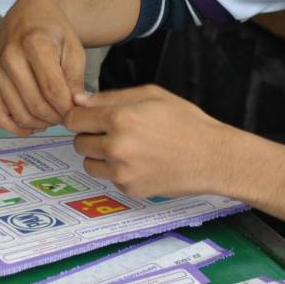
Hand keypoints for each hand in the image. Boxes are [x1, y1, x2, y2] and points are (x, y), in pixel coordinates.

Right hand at [0, 0, 84, 134]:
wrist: (27, 16)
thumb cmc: (53, 31)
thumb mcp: (73, 48)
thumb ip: (75, 78)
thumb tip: (76, 106)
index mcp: (34, 44)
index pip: (52, 89)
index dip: (67, 108)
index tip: (78, 111)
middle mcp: (10, 58)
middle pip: (35, 104)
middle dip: (56, 117)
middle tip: (67, 115)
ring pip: (19, 114)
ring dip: (40, 123)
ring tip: (53, 117)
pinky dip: (16, 127)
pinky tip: (33, 125)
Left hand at [64, 86, 237, 197]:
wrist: (212, 157)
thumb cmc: (186, 122)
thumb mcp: (151, 95)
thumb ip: (110, 97)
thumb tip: (78, 100)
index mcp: (119, 119)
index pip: (73, 119)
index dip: (78, 116)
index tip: (87, 117)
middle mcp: (115, 148)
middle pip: (78, 142)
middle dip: (90, 136)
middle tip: (112, 131)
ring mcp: (121, 172)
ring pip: (89, 163)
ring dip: (99, 155)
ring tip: (126, 147)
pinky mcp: (129, 188)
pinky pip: (108, 178)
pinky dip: (117, 170)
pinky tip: (140, 161)